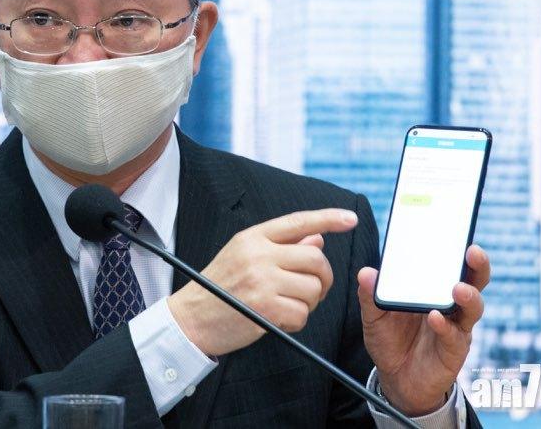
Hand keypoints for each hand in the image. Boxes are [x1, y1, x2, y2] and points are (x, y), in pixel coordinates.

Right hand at [168, 208, 357, 356]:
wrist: (191, 318)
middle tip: (312, 289)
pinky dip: (296, 321)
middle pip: (315, 260)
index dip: (327, 218)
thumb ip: (281, 247)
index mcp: (253, 237)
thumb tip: (317, 240)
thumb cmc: (219, 289)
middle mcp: (258, 254)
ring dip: (308, 303)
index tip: (349, 219)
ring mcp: (261, 280)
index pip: (298, 222)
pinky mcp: (265, 307)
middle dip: (322, 278)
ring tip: (286, 306)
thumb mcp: (244, 257)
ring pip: (312, 288)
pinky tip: (278, 320)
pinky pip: (302, 313)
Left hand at [358, 245, 490, 415]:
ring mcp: (455, 325)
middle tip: (472, 251)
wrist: (397, 378)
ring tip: (458, 288)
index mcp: (433, 289)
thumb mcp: (374, 315)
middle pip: (474, 279)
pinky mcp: (454, 349)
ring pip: (473, 307)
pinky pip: (453, 335)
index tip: (455, 229)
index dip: (456, 247)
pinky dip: (445, 325)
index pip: (450, 263)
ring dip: (468, 295)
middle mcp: (450, 303)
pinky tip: (435, 317)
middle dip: (477, 264)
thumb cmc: (390, 340)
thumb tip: (366, 273)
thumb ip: (370, 295)